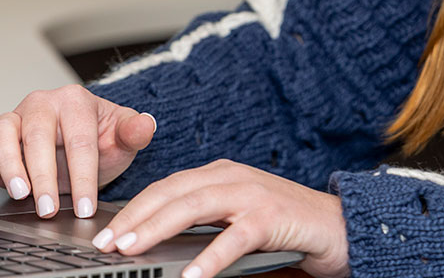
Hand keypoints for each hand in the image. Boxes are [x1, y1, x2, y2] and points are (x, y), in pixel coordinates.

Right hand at [0, 84, 156, 220]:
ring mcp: (13, 119)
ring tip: (20, 193)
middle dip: (44, 174)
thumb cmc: (100, 142)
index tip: (86, 204)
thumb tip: (145, 124)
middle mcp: (40, 105)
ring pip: (3, 134)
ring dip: (9, 166)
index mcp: (74, 101)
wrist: (82, 148)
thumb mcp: (122, 140)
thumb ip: (134, 132)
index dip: (83, 174)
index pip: (79, 139)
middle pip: (38, 135)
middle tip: (49, 206)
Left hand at [91, 159, 348, 277]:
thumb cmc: (285, 226)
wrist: (340, 225)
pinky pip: (233, 238)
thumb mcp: (237, 218)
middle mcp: (233, 177)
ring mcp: (253, 194)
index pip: (166, 187)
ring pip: (195, 205)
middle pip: (172, 192)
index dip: (132, 207)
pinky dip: (209, 257)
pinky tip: (190, 276)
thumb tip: (155, 239)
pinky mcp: (272, 218)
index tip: (103, 231)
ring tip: (130, 249)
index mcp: (220, 174)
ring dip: (157, 227)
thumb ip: (204, 222)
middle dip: (134, 216)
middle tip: (105, 242)